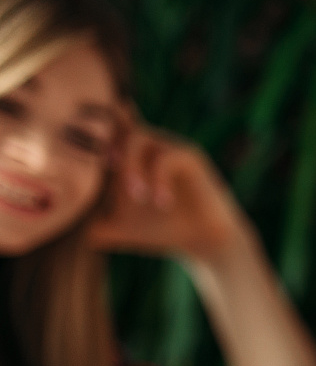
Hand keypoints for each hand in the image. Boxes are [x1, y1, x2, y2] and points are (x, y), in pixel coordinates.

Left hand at [87, 121, 251, 263]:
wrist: (202, 242)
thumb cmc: (160, 232)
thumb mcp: (118, 229)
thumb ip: (92, 225)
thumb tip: (62, 232)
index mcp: (129, 158)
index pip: (108, 128)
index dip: (94, 123)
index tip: (80, 133)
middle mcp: (149, 146)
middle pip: (117, 128)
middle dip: (107, 152)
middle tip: (111, 178)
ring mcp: (170, 147)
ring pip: (139, 139)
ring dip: (132, 167)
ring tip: (138, 197)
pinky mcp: (190, 157)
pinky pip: (166, 156)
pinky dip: (158, 178)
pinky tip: (161, 202)